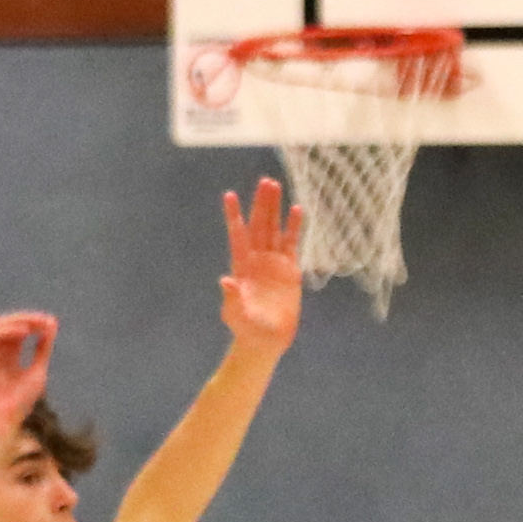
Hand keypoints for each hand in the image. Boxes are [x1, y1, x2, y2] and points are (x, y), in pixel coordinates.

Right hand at [0, 310, 59, 433]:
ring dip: (18, 321)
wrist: (4, 419)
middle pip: (10, 322)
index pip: (21, 329)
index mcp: (11, 354)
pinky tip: (24, 332)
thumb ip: (43, 348)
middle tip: (45, 320)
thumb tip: (52, 324)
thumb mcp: (38, 370)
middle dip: (28, 318)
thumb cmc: (20, 401)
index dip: (35, 322)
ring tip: (34, 326)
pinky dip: (9, 330)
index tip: (52, 322)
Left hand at [219, 177, 309, 353]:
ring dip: (275, 208)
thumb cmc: (247, 329)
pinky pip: (291, 243)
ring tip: (275, 185)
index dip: (234, 216)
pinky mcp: (289, 269)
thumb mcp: (236, 315)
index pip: (238, 236)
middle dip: (261, 204)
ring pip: (274, 229)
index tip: (229, 196)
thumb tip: (225, 281)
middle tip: (265, 181)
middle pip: (259, 225)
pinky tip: (297, 209)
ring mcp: (273, 262)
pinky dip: (293, 227)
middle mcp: (256, 259)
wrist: (266, 339)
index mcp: (242, 266)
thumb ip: (232, 298)